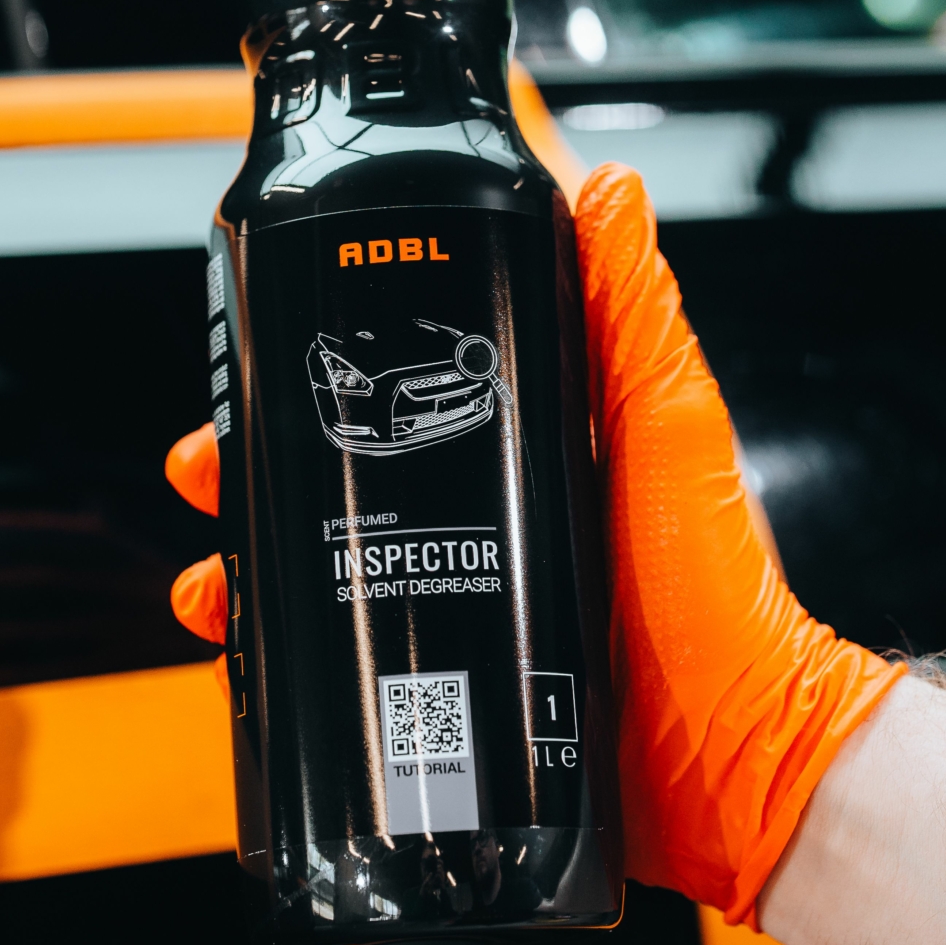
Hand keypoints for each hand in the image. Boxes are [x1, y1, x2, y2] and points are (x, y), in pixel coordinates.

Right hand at [164, 163, 900, 922]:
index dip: (309, 374)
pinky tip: (240, 659)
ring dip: (241, 570)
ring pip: (308, 572)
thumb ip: (634, 310)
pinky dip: (271, 662)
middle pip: (325, 478)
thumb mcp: (667, 425)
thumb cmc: (720, 591)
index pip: (389, 390)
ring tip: (213, 585)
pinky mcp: (439, 693)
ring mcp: (452, 608)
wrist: (737, 756)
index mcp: (519, 447)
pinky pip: (330, 671)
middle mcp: (475, 521)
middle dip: (246, 470)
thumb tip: (606, 188)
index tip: (255, 363)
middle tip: (208, 469)